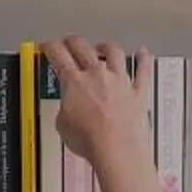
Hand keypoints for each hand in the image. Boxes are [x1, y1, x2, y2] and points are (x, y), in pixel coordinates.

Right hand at [43, 37, 152, 179]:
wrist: (117, 150)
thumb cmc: (91, 140)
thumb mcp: (63, 125)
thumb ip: (65, 110)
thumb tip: (68, 110)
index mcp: (75, 82)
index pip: (58, 55)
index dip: (50, 47)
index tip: (48, 46)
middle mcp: (98, 75)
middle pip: (83, 47)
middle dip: (72, 41)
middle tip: (68, 42)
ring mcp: (120, 82)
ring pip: (114, 53)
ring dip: (106, 47)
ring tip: (102, 46)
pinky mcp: (138, 93)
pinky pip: (143, 71)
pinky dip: (143, 60)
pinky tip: (143, 53)